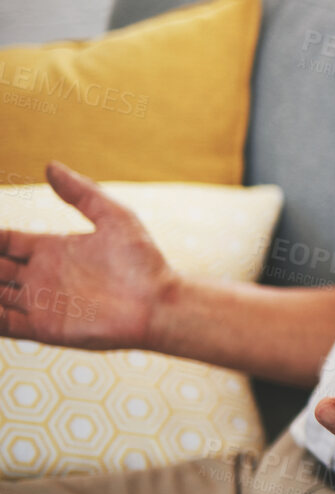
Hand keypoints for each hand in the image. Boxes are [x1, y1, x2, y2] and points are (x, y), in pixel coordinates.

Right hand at [0, 162, 174, 348]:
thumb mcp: (114, 217)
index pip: (4, 241)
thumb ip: (81, 193)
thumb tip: (50, 165)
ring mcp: (40, 302)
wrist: (160, 303)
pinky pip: (3, 324)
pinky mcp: (43, 328)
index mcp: (52, 249)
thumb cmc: (143, 261)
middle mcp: (40, 276)